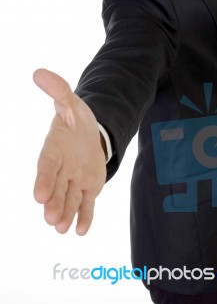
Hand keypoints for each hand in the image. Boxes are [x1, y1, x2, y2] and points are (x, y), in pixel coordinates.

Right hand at [33, 69, 106, 234]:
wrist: (90, 133)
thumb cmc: (76, 119)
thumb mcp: (70, 103)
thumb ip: (58, 90)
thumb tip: (38, 72)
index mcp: (53, 150)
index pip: (46, 166)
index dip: (43, 179)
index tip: (38, 195)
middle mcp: (61, 168)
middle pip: (56, 187)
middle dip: (54, 202)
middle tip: (51, 218)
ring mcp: (75, 180)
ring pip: (70, 198)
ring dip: (67, 213)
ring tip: (63, 228)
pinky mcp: (89, 187)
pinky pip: (87, 203)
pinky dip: (85, 216)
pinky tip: (82, 230)